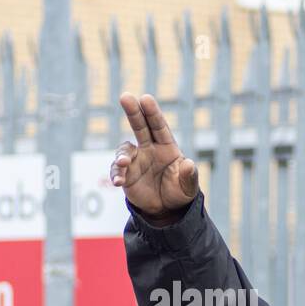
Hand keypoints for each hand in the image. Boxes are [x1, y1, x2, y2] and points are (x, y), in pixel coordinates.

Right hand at [110, 92, 198, 224]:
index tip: (145, 98)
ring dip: (122, 155)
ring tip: (123, 164)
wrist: (166, 209)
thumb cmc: (179, 192)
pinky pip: (117, 171)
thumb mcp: (188, 186)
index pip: (159, 126)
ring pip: (124, 150)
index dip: (152, 112)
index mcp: (167, 147)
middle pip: (140, 126)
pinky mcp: (126, 175)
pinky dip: (116, 174)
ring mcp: (136, 161)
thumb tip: (188, 164)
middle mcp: (149, 149)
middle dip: (133, 111)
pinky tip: (118, 182)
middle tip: (125, 96)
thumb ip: (188, 176)